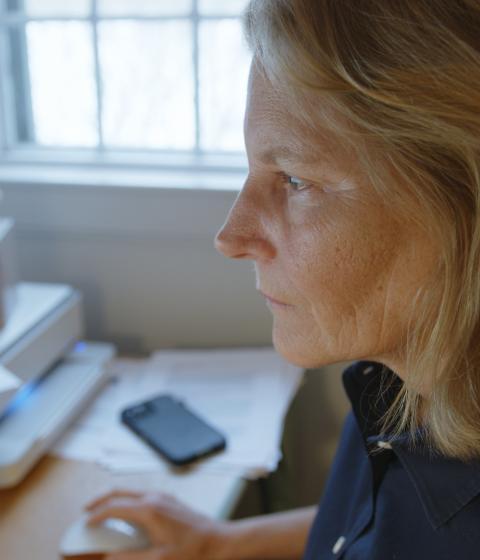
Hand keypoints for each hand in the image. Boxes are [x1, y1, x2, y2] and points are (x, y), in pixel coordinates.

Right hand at [84, 489, 227, 559]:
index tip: (85, 524)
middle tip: (87, 511)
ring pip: (131, 492)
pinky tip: (127, 515)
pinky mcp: (169, 501)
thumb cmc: (194, 551)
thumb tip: (109, 558)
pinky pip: (142, 495)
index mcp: (149, 509)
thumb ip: (131, 559)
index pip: (114, 506)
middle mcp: (154, 498)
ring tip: (104, 512)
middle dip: (100, 500)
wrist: (219, 541)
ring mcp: (163, 497)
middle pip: (120, 492)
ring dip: (115, 499)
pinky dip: (128, 501)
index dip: (96, 515)